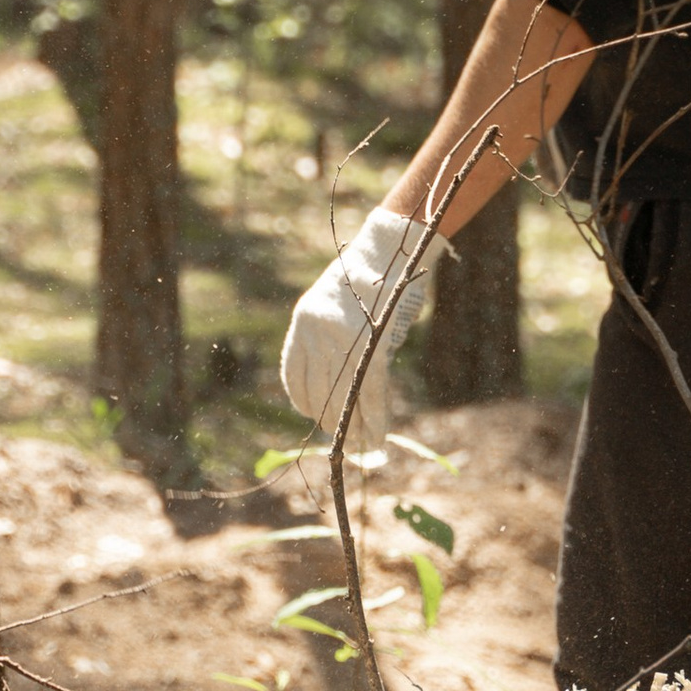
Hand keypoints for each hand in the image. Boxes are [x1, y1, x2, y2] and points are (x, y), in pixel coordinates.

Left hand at [279, 205, 433, 459]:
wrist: (396, 247)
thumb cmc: (371, 275)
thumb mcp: (334, 303)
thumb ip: (327, 338)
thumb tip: (333, 385)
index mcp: (304, 320)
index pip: (294, 375)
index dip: (305, 402)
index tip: (316, 417)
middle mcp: (318, 330)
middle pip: (320, 390)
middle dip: (332, 420)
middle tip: (344, 440)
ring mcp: (345, 338)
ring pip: (345, 397)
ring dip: (355, 425)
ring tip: (363, 444)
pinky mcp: (374, 347)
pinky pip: (371, 394)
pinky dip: (376, 418)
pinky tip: (379, 435)